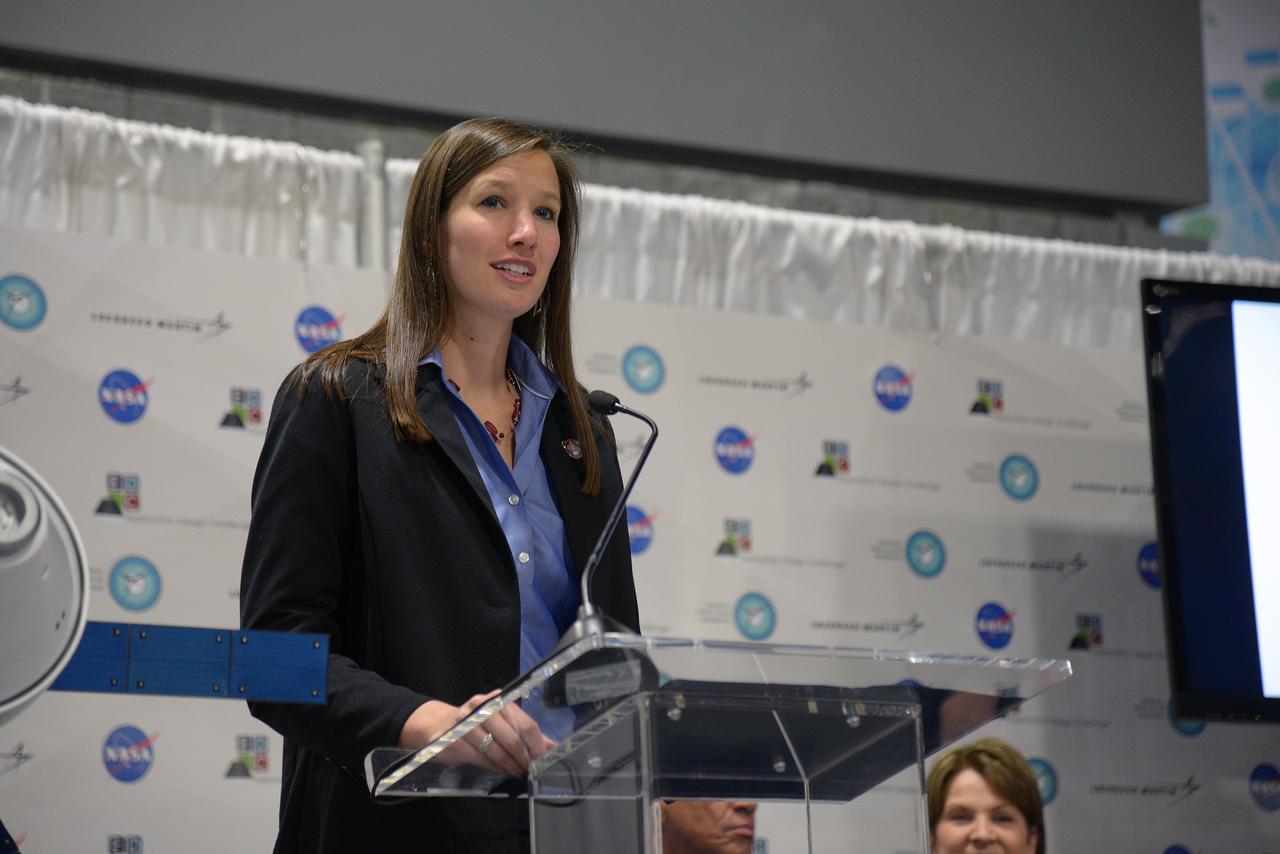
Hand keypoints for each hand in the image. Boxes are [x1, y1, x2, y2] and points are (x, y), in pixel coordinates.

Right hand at [398, 691, 555, 777]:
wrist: (440, 725)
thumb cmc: (478, 725)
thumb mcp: (503, 724)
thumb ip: (526, 733)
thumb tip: (553, 747)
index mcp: (500, 700)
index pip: (526, 724)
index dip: (537, 745)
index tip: (542, 760)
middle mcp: (483, 706)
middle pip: (513, 737)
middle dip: (524, 758)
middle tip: (530, 771)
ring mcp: (466, 721)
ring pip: (496, 749)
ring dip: (510, 766)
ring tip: (517, 773)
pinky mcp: (454, 738)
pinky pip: (480, 757)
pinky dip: (495, 767)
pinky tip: (502, 771)